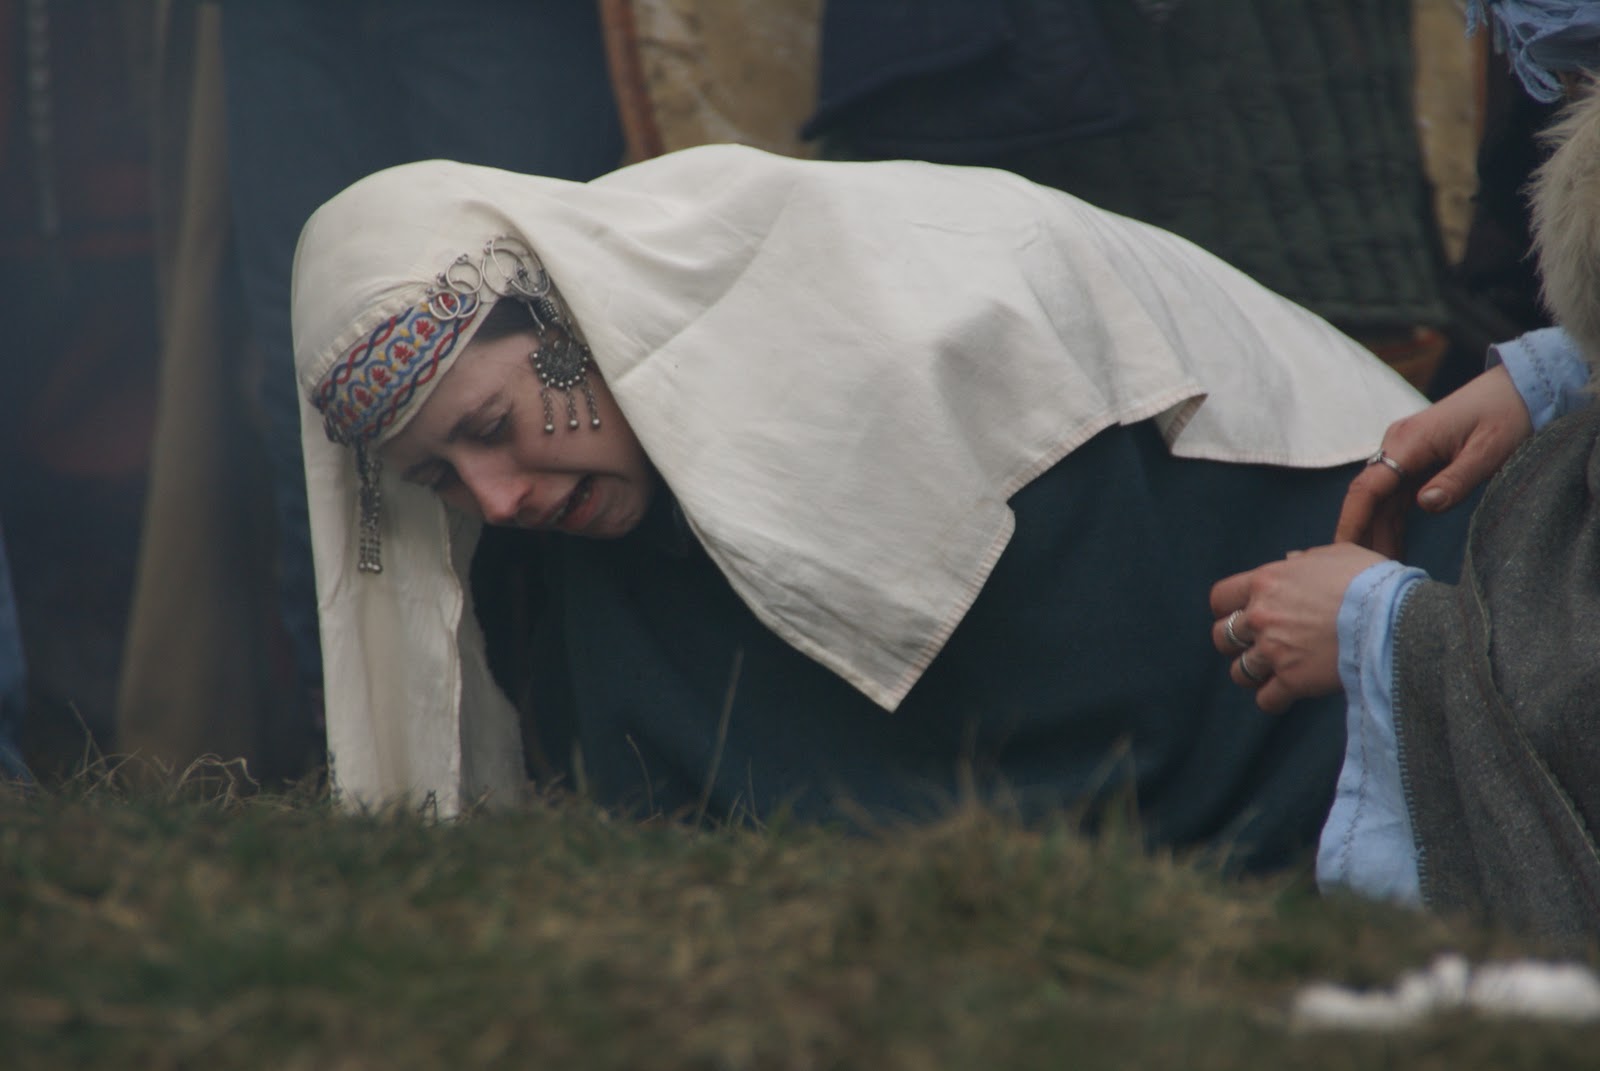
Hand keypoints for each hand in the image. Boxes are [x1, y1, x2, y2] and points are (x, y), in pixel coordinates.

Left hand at [1209, 544, 1384, 713]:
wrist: (1394, 618)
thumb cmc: (1370, 581)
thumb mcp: (1336, 554)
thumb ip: (1305, 560)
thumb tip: (1291, 561)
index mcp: (1266, 582)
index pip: (1220, 598)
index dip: (1228, 609)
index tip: (1242, 615)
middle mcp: (1262, 616)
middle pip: (1221, 636)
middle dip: (1235, 643)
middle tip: (1257, 645)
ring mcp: (1274, 650)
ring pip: (1238, 672)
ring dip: (1252, 673)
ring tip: (1271, 672)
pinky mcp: (1292, 680)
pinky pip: (1265, 700)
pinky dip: (1273, 700)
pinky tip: (1287, 694)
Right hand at [1335, 364, 1530, 555]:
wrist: (1518, 387)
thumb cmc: (1507, 413)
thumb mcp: (1488, 451)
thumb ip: (1455, 480)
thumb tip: (1424, 506)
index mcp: (1409, 442)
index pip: (1367, 488)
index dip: (1351, 521)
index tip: (1341, 552)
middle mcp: (1397, 444)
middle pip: (1367, 497)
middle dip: (1360, 534)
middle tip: (1360, 574)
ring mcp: (1404, 450)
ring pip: (1380, 498)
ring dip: (1377, 531)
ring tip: (1378, 568)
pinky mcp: (1415, 458)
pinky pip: (1395, 494)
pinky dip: (1392, 520)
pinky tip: (1392, 545)